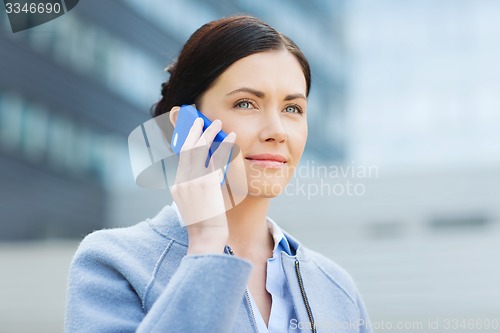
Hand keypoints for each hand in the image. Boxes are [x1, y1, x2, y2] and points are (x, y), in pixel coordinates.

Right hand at [170, 113, 235, 254]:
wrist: (206, 239)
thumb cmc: (205, 222)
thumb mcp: (196, 202)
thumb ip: (199, 184)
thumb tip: (210, 165)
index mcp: (178, 186)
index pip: (181, 158)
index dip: (187, 140)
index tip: (193, 130)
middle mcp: (182, 182)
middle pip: (186, 149)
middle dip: (194, 131)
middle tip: (202, 120)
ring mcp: (192, 183)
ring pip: (199, 151)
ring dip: (209, 134)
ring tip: (218, 123)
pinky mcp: (205, 185)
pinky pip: (215, 160)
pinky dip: (223, 146)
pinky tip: (231, 138)